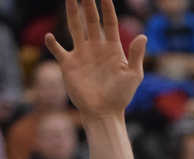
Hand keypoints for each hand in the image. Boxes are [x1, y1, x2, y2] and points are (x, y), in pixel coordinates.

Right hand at [45, 0, 145, 120]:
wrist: (104, 114)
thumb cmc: (120, 97)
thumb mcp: (133, 76)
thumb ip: (136, 56)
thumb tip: (143, 36)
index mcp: (112, 48)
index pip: (109, 21)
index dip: (107, 6)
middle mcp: (96, 48)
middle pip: (91, 19)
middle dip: (88, 3)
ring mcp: (81, 55)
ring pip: (75, 27)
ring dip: (72, 12)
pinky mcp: (69, 66)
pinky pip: (58, 51)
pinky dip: (52, 44)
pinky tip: (50, 36)